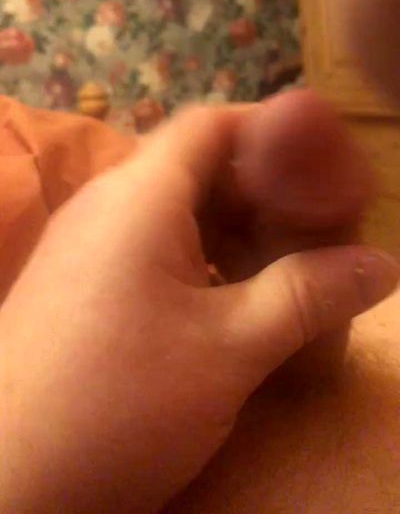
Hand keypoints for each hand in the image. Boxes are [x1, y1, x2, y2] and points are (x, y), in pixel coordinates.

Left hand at [0, 92, 396, 513]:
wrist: (3, 482)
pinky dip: (193, 258)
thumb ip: (308, 296)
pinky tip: (218, 303)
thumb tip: (384, 264)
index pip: (210, 124)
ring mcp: (83, 243)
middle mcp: (105, 204)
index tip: (319, 164)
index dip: (269, 130)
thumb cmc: (120, 402)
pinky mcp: (73, 282)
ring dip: (227, 230)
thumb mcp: (230, 350)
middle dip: (257, 191)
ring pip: (169, 211)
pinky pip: (144, 246)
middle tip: (309, 228)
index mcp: (141, 196)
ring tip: (275, 269)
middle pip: (192, 166)